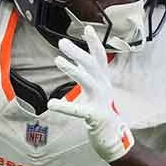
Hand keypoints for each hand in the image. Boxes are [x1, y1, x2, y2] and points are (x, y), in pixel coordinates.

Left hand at [48, 31, 134, 162]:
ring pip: (87, 81)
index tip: (87, 28)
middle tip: (61, 42)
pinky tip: (52, 104)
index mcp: (103, 80)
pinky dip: (65, 106)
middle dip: (78, 52)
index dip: (94, 43)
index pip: (100, 58)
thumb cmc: (101, 112)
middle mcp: (104, 87)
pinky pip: (78, 110)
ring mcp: (100, 101)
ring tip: (57, 60)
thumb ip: (86, 74)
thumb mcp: (95, 90)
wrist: (113, 137)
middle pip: (92, 65)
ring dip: (72, 69)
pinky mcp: (95, 116)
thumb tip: (75, 58)